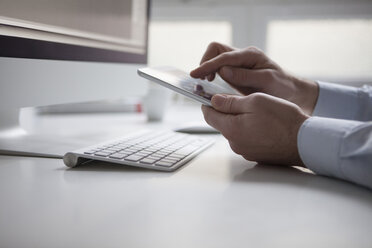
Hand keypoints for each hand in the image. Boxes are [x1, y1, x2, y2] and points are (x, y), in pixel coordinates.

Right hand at [191, 42, 318, 114]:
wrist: (292, 92)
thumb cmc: (282, 86)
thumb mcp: (266, 81)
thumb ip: (245, 76)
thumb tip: (223, 70)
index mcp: (250, 55)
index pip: (223, 56)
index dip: (208, 65)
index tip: (195, 74)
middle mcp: (243, 56)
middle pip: (216, 50)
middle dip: (205, 62)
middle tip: (201, 80)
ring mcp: (239, 63)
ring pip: (215, 57)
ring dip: (207, 68)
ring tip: (205, 83)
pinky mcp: (236, 71)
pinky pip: (219, 68)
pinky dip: (211, 74)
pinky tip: (211, 85)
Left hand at [202, 93, 308, 165]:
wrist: (305, 142)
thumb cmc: (283, 119)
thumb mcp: (255, 101)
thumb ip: (231, 101)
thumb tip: (214, 100)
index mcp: (231, 129)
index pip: (209, 115)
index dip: (208, 103)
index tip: (210, 95)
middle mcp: (234, 143)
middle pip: (222, 123)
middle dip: (227, 111)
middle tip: (240, 100)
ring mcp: (245, 151)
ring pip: (234, 131)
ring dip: (240, 121)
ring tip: (257, 113)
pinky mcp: (255, 155)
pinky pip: (246, 139)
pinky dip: (250, 131)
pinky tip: (263, 125)